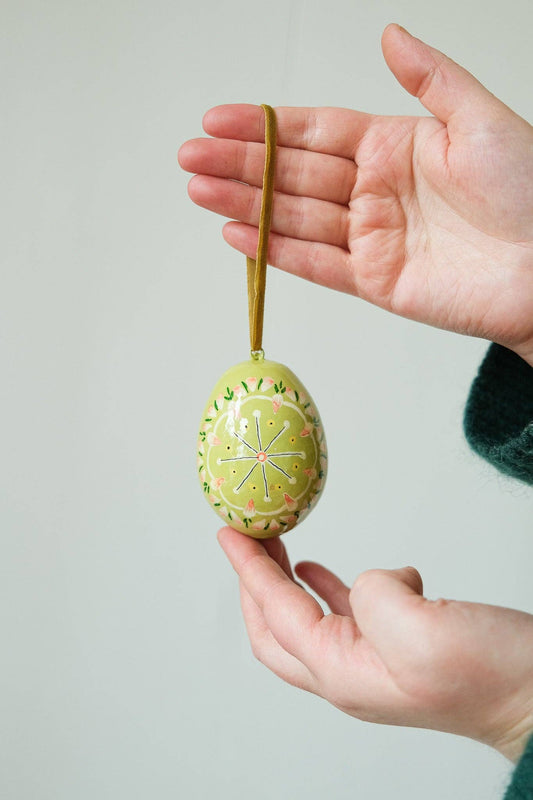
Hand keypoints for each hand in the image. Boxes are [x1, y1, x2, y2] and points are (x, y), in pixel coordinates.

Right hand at [178, 24, 532, 366]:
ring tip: (197, 189)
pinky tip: (237, 233)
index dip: (266, 125)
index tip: (218, 118)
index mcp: (395, 146)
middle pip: (293, 172)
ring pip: (294, 217)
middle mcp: (375, 190)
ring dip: (244, 203)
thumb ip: (430, 80)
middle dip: (239, 163)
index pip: (315, 131)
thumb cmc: (529, 193)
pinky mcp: (374, 281)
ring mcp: (371, 237)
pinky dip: (274, 251)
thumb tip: (388, 36)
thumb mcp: (481, 120)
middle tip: (190, 156)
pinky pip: (314, 262)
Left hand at [218, 526, 532, 761]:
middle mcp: (348, 674)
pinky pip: (343, 616)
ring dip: (285, 582)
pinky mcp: (396, 653)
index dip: (248, 567)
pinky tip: (325, 570)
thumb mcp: (421, 629)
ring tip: (278, 545)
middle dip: (254, 580)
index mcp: (341, 672)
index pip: (275, 612)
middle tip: (247, 536)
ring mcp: (371, 666)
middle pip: (274, 627)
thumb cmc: (490, 678)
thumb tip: (365, 582)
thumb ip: (373, 595)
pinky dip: (326, 588)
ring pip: (306, 620)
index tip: (229, 532)